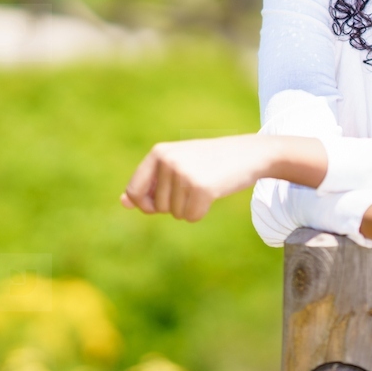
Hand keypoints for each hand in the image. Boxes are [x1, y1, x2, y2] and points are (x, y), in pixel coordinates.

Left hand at [119, 134, 275, 221]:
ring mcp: (184, 174)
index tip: (159, 203)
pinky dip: (202, 212)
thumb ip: (149, 183)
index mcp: (159, 152)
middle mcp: (168, 161)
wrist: (248, 153)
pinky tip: (214, 193)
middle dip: (174, 204)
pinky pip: (191, 217)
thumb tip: (124, 202)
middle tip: (195, 184)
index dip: (145, 205)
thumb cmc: (210, 161)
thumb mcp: (177, 165)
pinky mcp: (201, 188)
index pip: (134, 191)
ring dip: (189, 207)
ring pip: (175, 214)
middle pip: (156, 207)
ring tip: (206, 185)